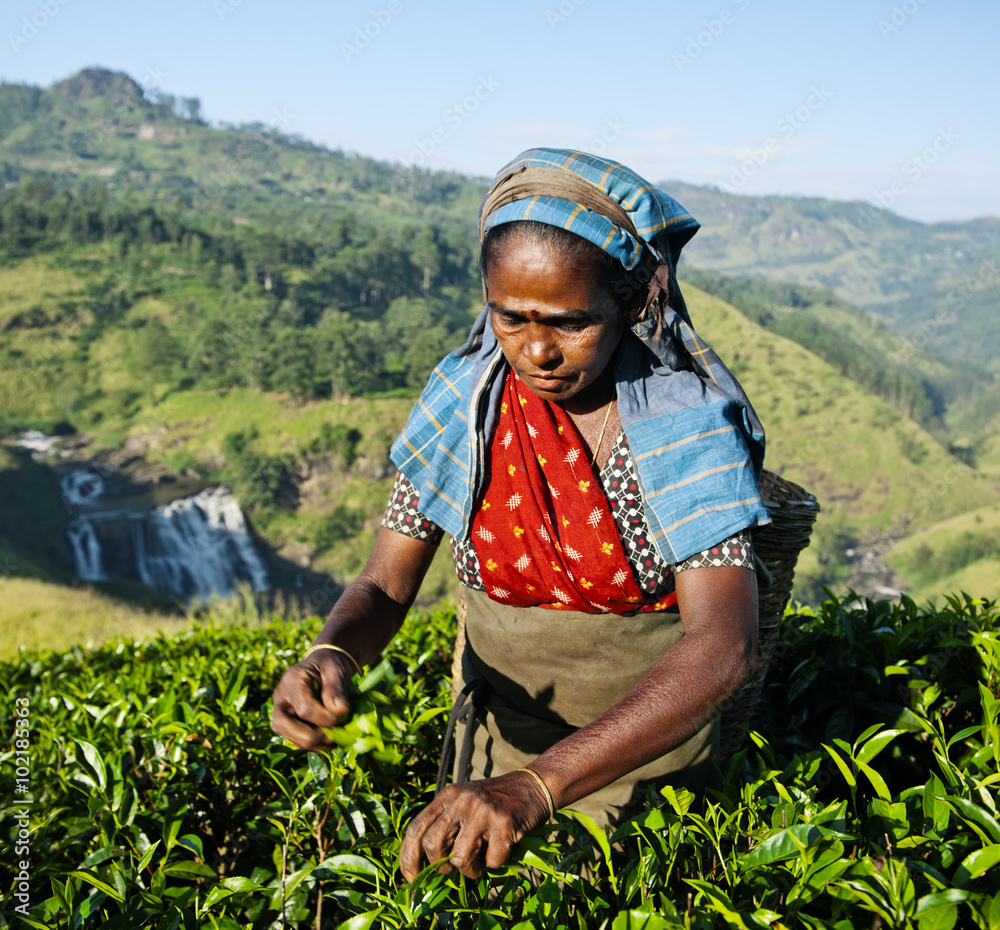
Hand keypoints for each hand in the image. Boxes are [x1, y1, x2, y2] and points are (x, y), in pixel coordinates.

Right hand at [270, 649, 353, 749]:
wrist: (324, 665)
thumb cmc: (330, 665)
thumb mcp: (336, 670)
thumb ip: (336, 689)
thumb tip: (340, 711)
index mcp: (291, 681)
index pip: (304, 709)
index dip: (326, 718)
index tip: (344, 715)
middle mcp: (280, 699)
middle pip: (284, 727)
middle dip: (315, 736)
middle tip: (338, 733)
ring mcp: (281, 713)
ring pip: (291, 739)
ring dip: (317, 743)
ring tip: (337, 736)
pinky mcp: (288, 725)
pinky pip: (298, 742)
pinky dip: (316, 744)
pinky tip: (331, 738)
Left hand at [399, 770, 550, 880]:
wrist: (533, 785)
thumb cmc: (496, 802)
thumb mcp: (465, 803)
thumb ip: (446, 824)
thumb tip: (427, 865)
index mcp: (447, 796)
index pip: (416, 828)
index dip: (408, 857)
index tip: (411, 877)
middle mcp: (461, 800)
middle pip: (433, 844)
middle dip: (440, 866)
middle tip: (454, 869)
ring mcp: (483, 810)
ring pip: (460, 857)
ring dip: (469, 871)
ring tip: (479, 866)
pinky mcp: (504, 822)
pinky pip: (491, 861)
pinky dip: (494, 864)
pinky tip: (501, 851)